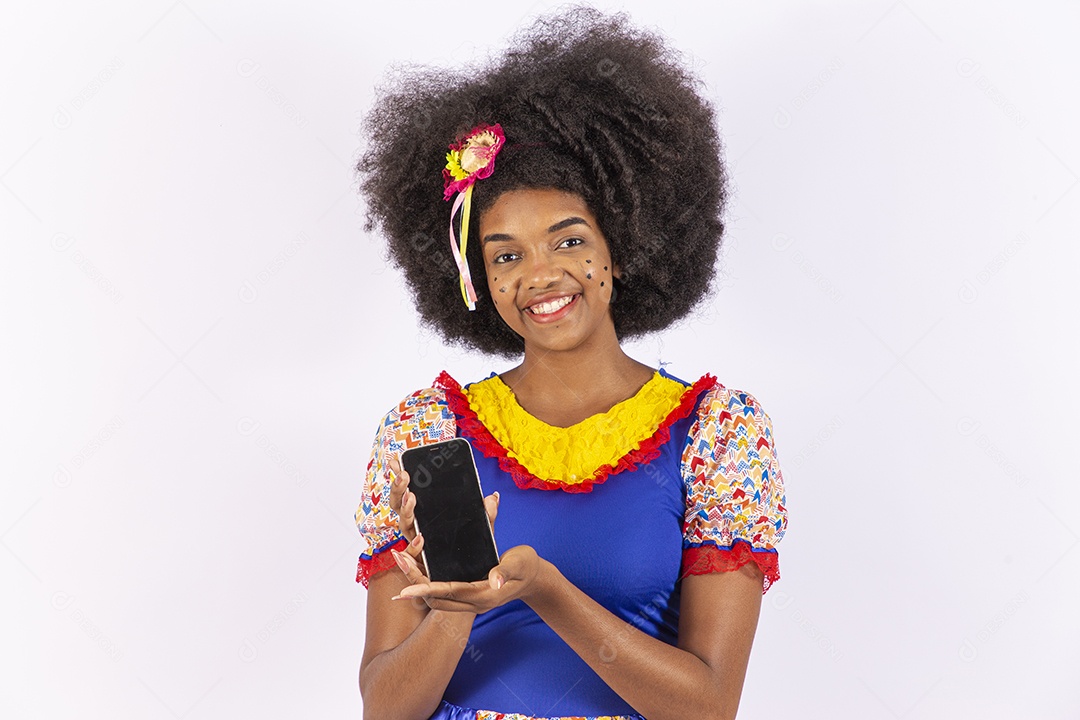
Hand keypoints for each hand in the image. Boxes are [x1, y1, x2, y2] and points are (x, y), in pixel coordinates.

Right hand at [387, 453, 500, 580]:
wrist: (474, 580)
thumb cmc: (471, 550)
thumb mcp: (482, 528)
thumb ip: (487, 513)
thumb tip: (493, 496)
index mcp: (425, 515)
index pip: (409, 493)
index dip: (400, 478)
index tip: (397, 459)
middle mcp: (415, 529)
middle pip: (400, 506)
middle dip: (399, 488)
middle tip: (405, 474)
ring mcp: (416, 545)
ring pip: (404, 526)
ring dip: (405, 510)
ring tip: (412, 496)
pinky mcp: (421, 565)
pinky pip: (413, 555)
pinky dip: (414, 547)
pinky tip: (422, 537)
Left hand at [391, 544, 543, 613]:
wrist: (534, 579)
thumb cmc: (527, 566)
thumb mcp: (519, 563)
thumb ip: (504, 572)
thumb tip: (493, 580)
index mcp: (484, 596)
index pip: (448, 593)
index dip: (425, 588)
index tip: (404, 587)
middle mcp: (473, 603)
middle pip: (436, 598)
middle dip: (414, 581)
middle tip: (397, 558)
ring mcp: (470, 601)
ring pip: (436, 599)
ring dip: (417, 582)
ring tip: (402, 559)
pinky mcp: (468, 596)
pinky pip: (442, 595)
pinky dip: (426, 584)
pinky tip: (416, 571)